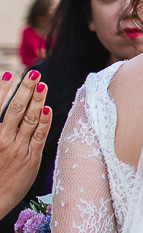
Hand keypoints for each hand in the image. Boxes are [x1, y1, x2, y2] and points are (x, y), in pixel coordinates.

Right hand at [1, 70, 50, 216]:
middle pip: (14, 109)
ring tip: (42, 85)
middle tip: (33, 74)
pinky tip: (47, 108)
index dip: (2, 90)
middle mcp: (1, 140)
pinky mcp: (31, 158)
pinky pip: (39, 135)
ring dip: (37, 100)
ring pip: (29, 119)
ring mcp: (17, 149)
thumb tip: (3, 112)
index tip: (8, 75)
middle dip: (25, 89)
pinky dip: (44, 121)